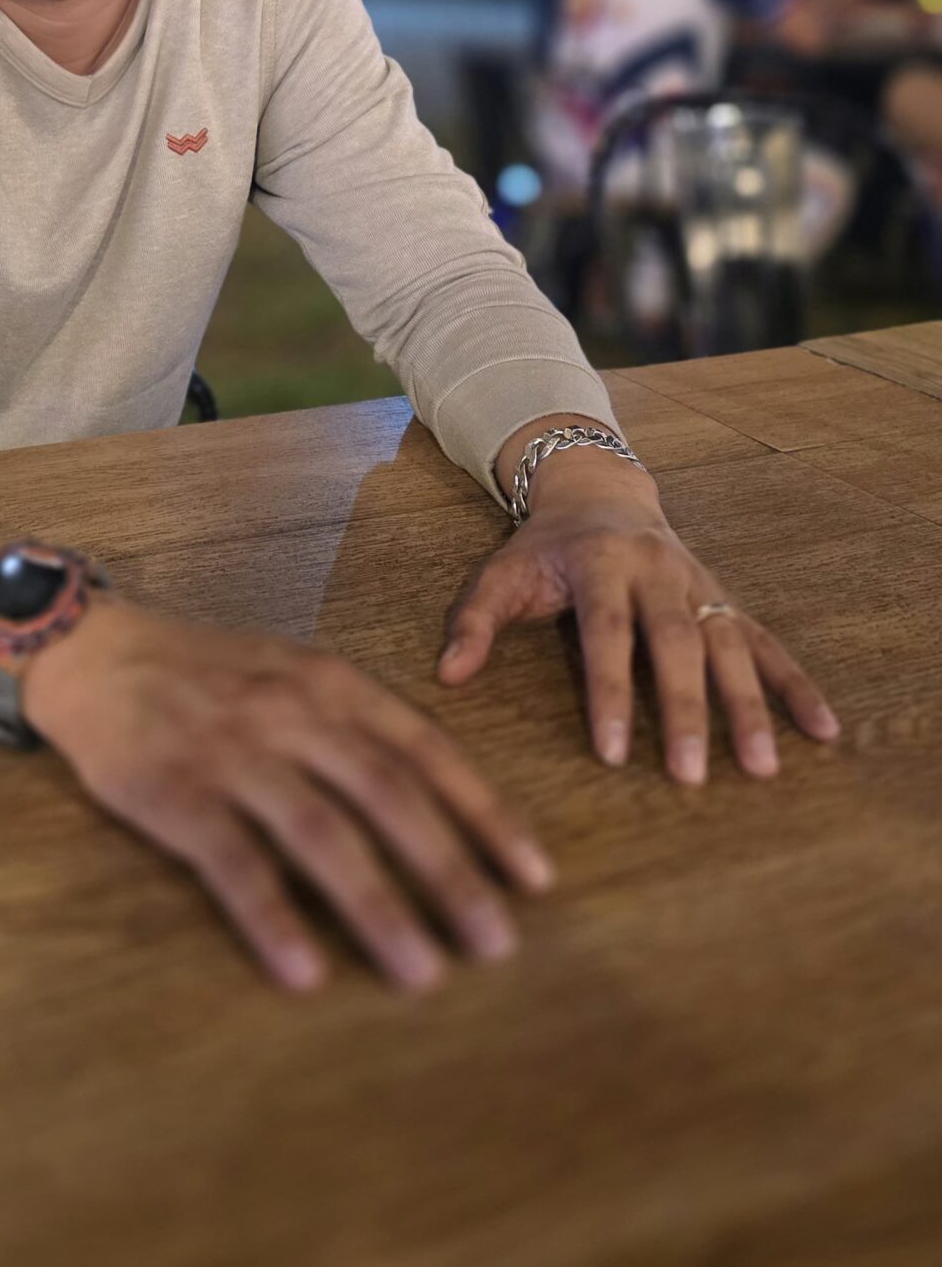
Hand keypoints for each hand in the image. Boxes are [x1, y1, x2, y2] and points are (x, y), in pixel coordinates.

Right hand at [24, 596, 555, 991]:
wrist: (92, 651)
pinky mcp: (174, 792)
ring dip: (378, 907)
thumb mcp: (289, 675)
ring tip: (422, 973)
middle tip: (498, 943)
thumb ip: (352, 727)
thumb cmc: (204, 674)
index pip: (426, 752)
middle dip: (451, 872)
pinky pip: (233, 863)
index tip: (535, 875)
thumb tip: (433, 802)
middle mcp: (292, 714)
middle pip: (389, 797)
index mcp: (330, 685)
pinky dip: (272, 918)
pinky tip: (306, 972)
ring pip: (322, 835)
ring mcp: (233, 752)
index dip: (485, 814)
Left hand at [437, 450, 840, 782]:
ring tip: (761, 769)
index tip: (613, 751)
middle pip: (678, 645)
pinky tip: (821, 731)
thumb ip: (474, 620)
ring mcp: (699, 585)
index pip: (608, 633)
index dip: (611, 691)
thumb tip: (447, 676)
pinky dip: (795, 686)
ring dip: (749, 708)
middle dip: (686, 711)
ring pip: (729, 647)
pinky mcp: (724, 599)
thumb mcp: (500, 572)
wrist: (597, 490)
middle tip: (689, 776)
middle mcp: (659, 572)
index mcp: (600, 563)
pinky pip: (765, 643)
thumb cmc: (543, 547)